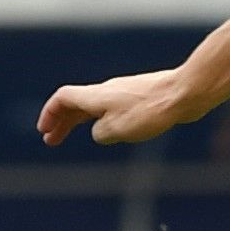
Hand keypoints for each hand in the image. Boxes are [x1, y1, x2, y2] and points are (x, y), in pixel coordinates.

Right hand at [40, 68, 189, 146]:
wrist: (185, 93)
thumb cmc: (151, 110)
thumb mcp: (117, 129)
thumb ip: (101, 133)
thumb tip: (101, 133)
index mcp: (95, 95)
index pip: (63, 99)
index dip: (50, 114)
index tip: (44, 131)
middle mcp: (107, 91)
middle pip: (76, 103)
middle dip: (61, 121)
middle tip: (51, 139)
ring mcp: (124, 93)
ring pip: (94, 105)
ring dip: (79, 120)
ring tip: (73, 134)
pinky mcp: (141, 97)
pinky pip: (112, 108)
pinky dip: (100, 119)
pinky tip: (108, 130)